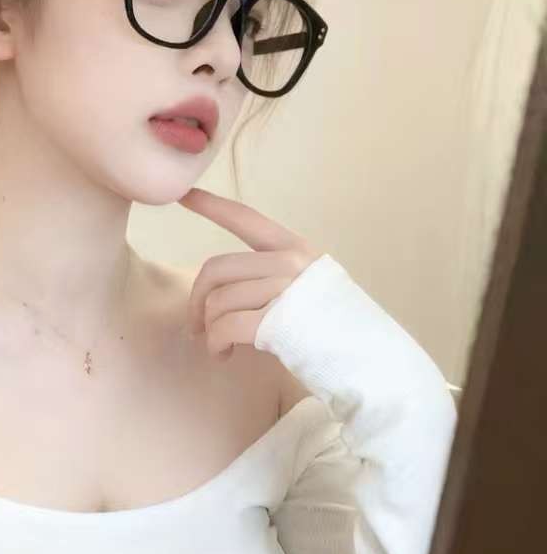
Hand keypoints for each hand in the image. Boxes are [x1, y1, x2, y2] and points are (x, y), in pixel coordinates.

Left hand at [177, 186, 323, 361]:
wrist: (370, 360)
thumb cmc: (335, 330)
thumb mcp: (309, 287)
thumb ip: (273, 277)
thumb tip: (225, 291)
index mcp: (296, 249)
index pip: (246, 219)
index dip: (211, 206)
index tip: (184, 194)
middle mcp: (290, 263)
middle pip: (217, 269)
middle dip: (197, 299)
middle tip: (196, 324)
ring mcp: (285, 290)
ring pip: (218, 301)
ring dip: (209, 328)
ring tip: (218, 345)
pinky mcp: (276, 322)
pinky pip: (224, 327)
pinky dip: (215, 343)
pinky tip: (223, 354)